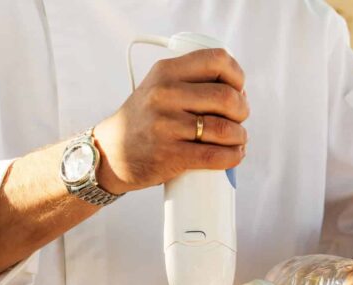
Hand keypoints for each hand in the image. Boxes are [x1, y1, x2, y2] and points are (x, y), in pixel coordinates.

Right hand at [92, 48, 250, 194]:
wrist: (111, 153)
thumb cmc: (145, 120)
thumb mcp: (158, 87)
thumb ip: (190, 81)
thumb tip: (240, 90)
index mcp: (166, 71)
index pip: (217, 60)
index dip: (237, 75)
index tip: (238, 89)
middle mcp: (165, 94)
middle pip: (227, 97)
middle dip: (242, 110)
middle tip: (238, 119)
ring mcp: (166, 125)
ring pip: (225, 129)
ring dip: (240, 137)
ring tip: (237, 139)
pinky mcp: (170, 155)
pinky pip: (216, 156)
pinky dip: (233, 157)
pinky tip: (234, 154)